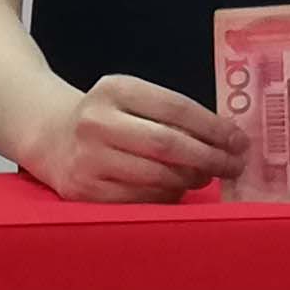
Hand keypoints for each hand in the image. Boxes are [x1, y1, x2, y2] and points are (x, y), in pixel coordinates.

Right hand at [21, 74, 243, 203]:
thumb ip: (171, 113)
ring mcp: (88, 159)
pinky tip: (176, 188)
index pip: (177, 108)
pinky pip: (140, 200)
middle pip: (168, 146)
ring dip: (191, 180)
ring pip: (157, 177)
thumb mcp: (132, 98)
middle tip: (233, 165)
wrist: (51, 135)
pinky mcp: (84, 191)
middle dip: (210, 158)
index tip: (238, 140)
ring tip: (205, 176)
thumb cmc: (108, 118)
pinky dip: (167, 196)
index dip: (214, 127)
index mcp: (115, 90)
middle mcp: (97, 123)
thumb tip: (227, 139)